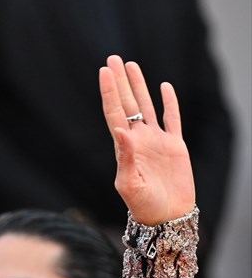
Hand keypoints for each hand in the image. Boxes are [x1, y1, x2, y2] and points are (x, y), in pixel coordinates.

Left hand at [99, 55, 194, 224]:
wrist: (166, 218)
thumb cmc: (144, 207)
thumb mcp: (130, 185)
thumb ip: (125, 158)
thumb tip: (121, 131)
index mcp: (125, 148)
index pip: (114, 113)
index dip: (109, 92)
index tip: (104, 71)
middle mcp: (139, 140)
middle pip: (127, 104)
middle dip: (120, 82)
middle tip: (112, 59)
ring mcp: (156, 142)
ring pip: (146, 106)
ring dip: (139, 86)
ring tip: (131, 65)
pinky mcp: (175, 146)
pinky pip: (172, 119)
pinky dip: (169, 103)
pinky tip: (165, 87)